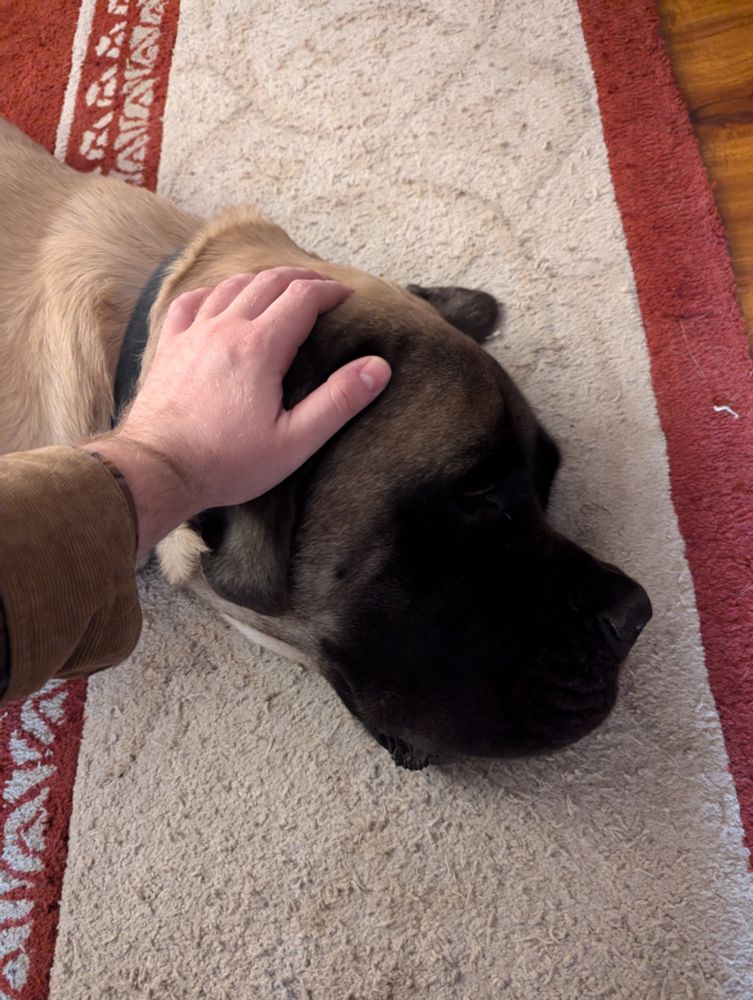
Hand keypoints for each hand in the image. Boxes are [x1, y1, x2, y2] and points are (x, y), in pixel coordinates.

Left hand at [84, 268, 390, 553]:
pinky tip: (219, 298)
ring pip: (231, 287)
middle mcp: (225, 328)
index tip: (347, 296)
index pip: (302, 298)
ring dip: (261, 280)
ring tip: (280, 287)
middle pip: (269, 283)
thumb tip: (378, 368)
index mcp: (260, 347)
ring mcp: (193, 334)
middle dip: (301, 278)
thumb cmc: (227, 462)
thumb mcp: (295, 441)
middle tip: (322, 287)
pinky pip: (190, 302)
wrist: (157, 470)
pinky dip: (213, 292)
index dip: (329, 291)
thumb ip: (338, 402)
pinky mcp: (169, 347)